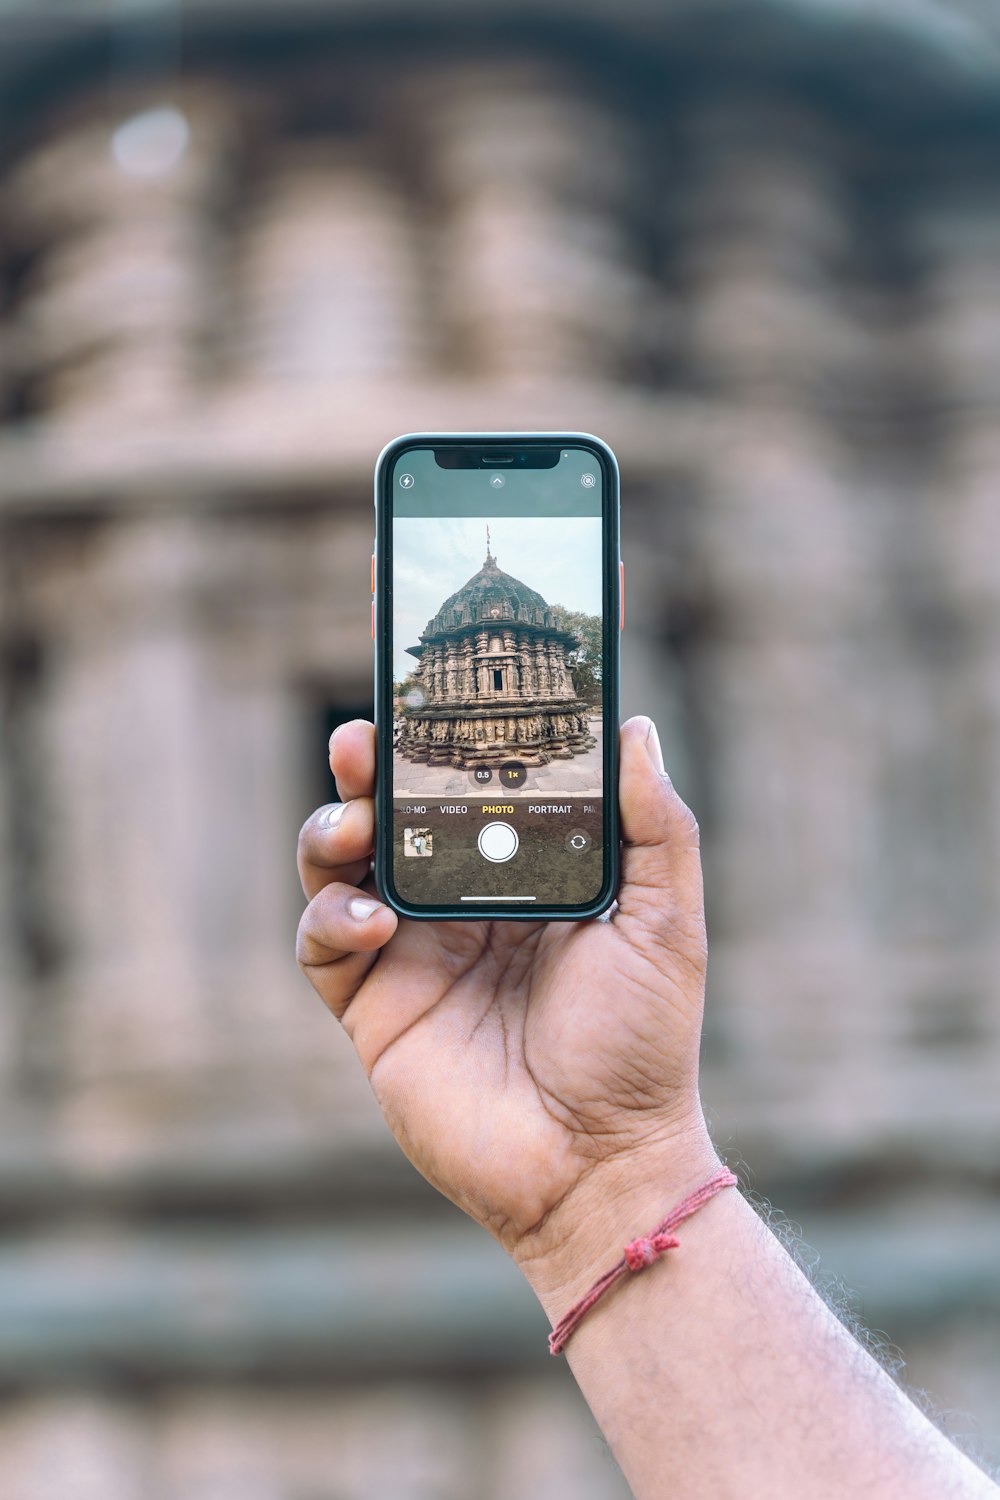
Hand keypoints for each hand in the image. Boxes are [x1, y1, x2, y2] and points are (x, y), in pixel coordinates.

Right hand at [296, 716, 719, 1284]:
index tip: (426, 691)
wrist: (599, 1165)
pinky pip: (323, 944)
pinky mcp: (373, 1009)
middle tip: (359, 739)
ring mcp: (412, 955)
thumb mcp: (665, 923)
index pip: (467, 790)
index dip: (438, 743)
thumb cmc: (642, 1045)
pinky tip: (373, 918)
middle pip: (390, 815)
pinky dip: (331, 916)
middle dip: (366, 770)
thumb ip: (654, 825)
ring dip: (331, 830)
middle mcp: (459, 907)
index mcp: (522, 877)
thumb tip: (634, 725)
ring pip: (339, 867)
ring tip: (354, 822)